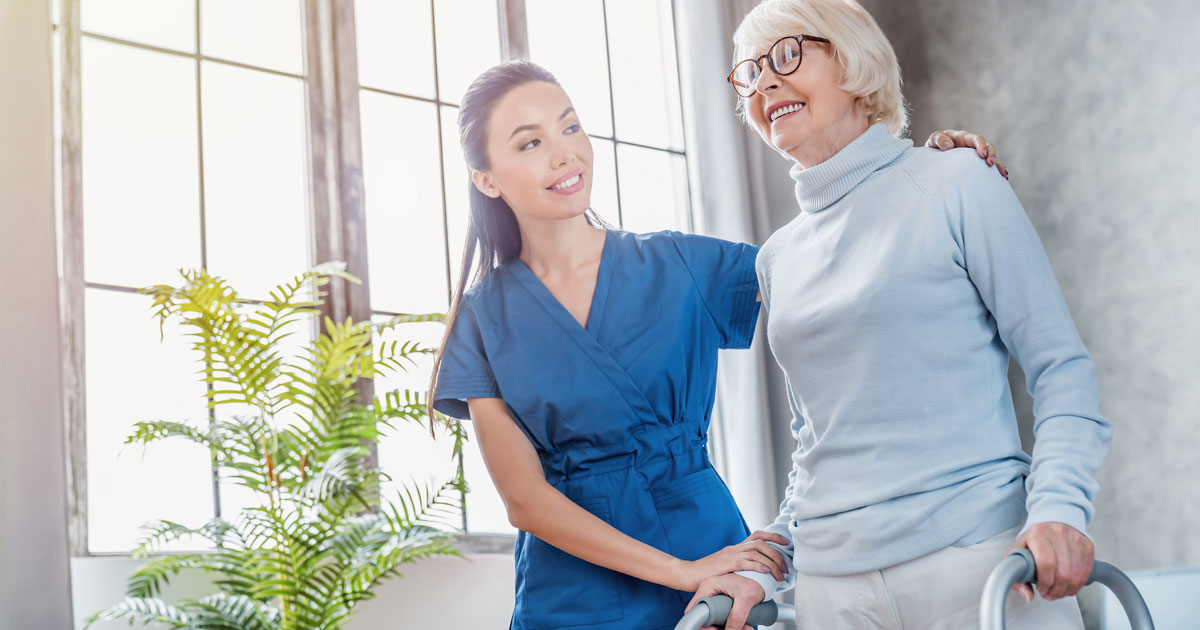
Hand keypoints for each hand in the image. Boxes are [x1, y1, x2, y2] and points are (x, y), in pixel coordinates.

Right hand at [672, 531, 789, 591]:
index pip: (758, 535)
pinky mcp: (725, 564)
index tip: (786, 543)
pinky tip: (767, 572)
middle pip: (761, 543)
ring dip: (772, 562)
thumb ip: (738, 567)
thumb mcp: (724, 568)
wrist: (686, 574)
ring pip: (757, 551)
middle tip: (786, 567)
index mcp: (735, 548)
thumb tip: (754, 574)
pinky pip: (746, 562)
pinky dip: (759, 566)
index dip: (773, 536)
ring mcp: (729, 555)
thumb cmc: (705, 574)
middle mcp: (734, 548)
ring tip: (780, 574)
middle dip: (777, 553)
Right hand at [684, 573, 766, 629]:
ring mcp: (715, 598)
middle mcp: (709, 592)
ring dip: (726, 628)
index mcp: (708, 586)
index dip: (702, 623)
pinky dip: (730, 626)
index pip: (694, 609)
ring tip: (743, 628)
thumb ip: (737, 615)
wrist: (763, 578)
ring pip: (713, 620)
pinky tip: (741, 626)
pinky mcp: (721, 604)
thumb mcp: (746, 598)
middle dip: (716, 628)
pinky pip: (721, 619)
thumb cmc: (754, 580)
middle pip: (704, 617)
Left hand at [925, 129, 1009, 178]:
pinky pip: (989, 168)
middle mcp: (973, 146)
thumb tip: (948, 145)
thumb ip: (938, 139)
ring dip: (998, 165)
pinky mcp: (976, 165)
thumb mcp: (933, 140)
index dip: (981, 145)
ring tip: (1003, 174)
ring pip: (992, 158)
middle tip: (990, 164)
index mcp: (964, 138)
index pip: (977, 139)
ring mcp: (976, 156)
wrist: (933, 158)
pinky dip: (997, 172)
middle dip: (992, 154)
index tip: (982, 155)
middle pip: (988, 147)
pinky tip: (1003, 179)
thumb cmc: (934, 146)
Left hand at [1006, 521, 1093, 601]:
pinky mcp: (1087, 545)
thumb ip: (1016, 572)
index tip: (1041, 589)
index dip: (1045, 582)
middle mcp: (1058, 533)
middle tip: (1049, 594)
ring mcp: (1075, 538)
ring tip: (1058, 592)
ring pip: (1076, 575)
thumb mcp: (1019, 550)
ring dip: (1067, 590)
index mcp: (1037, 533)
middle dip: (1056, 590)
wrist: (1053, 520)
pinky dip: (1078, 585)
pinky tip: (1069, 586)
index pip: (1046, 563)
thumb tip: (1027, 595)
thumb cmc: (1035, 538)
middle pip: (1063, 572)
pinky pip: (1086, 572)